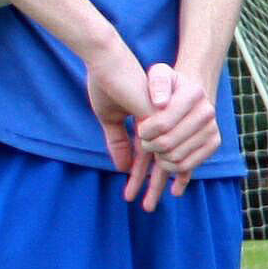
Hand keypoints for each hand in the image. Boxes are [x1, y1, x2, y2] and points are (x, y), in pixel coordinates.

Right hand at [87, 46, 171, 208]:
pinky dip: (147, 165)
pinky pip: (155, 146)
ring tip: (145, 203)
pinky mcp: (155, 116)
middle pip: (161, 161)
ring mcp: (159, 120)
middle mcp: (159, 124)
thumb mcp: (110, 118)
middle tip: (148, 208)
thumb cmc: (107, 83)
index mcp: (150, 123)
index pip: (151, 155)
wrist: (107, 60)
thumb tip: (123, 167)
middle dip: (153, 186)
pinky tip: (140, 179)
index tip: (137, 196)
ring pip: (160, 158)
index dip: (144, 177)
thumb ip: (118, 141)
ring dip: (151, 182)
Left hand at [136, 62, 221, 194]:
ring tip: (152, 159)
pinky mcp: (212, 144)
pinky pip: (192, 166)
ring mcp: (211, 130)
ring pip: (178, 159)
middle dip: (150, 148)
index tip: (139, 130)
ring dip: (160, 163)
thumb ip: (157, 82)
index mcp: (193, 93)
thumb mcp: (159, 73)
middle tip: (144, 145)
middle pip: (168, 144)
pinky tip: (173, 191)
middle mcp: (206, 112)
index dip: (145, 132)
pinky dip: (180, 179)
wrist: (191, 90)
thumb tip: (158, 103)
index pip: (163, 123)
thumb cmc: (168, 84)